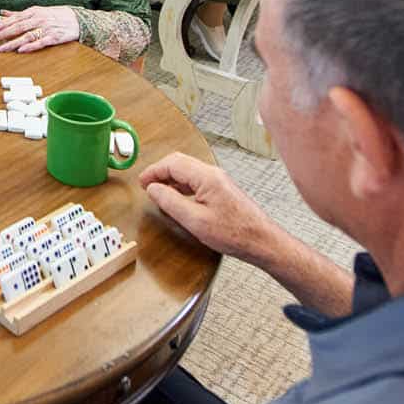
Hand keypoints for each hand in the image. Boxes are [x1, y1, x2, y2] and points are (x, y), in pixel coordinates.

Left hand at [0, 5, 78, 52]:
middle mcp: (39, 19)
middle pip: (18, 27)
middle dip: (3, 34)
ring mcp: (46, 28)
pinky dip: (30, 46)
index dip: (3, 23)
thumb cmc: (56, 15)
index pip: (15, 18)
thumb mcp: (38, 11)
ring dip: (13, 42)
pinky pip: (40, 42)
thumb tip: (3, 13)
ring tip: (2, 48)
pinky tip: (21, 50)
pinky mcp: (53, 38)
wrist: (77, 19)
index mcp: (34, 12)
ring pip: (26, 36)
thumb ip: (19, 13)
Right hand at [138, 152, 282, 263]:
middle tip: (146, 184)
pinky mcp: (222, 189)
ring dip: (170, 178)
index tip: (142, 182)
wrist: (261, 241)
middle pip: (179, 162)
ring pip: (188, 170)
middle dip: (160, 171)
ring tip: (158, 191)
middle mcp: (213, 174)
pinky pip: (196, 180)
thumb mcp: (194, 221)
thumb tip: (153, 189)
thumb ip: (170, 202)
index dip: (153, 171)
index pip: (172, 163)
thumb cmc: (235, 233)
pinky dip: (181, 184)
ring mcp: (219, 181)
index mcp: (206, 177)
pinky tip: (176, 196)